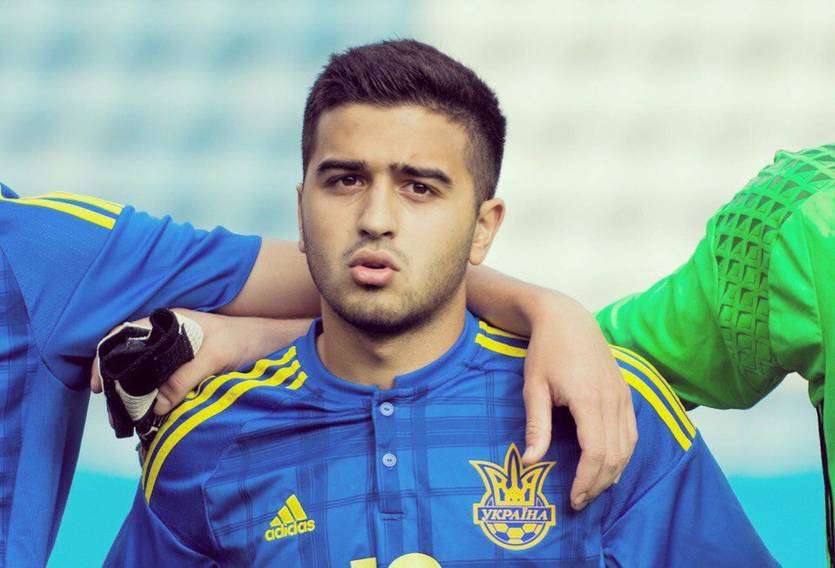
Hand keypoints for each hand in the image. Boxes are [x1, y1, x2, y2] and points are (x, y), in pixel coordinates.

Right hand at [92, 310, 310, 413]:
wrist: (273, 339)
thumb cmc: (246, 338)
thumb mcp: (215, 357)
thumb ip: (185, 378)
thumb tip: (157, 405)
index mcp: (168, 322)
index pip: (124, 334)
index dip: (106, 357)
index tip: (100, 383)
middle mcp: (168, 333)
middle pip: (131, 356)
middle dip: (119, 382)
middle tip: (116, 411)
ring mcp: (178, 348)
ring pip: (147, 370)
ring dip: (137, 392)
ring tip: (133, 417)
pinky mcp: (189, 364)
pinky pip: (164, 378)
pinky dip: (156, 394)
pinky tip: (155, 411)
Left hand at [521, 298, 637, 510]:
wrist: (567, 319)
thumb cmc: (545, 351)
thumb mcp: (534, 387)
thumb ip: (537, 426)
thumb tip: (531, 462)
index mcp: (589, 399)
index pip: (596, 452)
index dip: (587, 480)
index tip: (573, 498)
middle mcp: (612, 400)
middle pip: (615, 455)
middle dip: (599, 483)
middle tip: (580, 501)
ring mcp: (623, 396)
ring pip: (628, 446)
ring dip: (613, 473)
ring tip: (593, 489)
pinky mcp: (626, 393)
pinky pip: (632, 432)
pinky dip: (623, 454)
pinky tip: (610, 467)